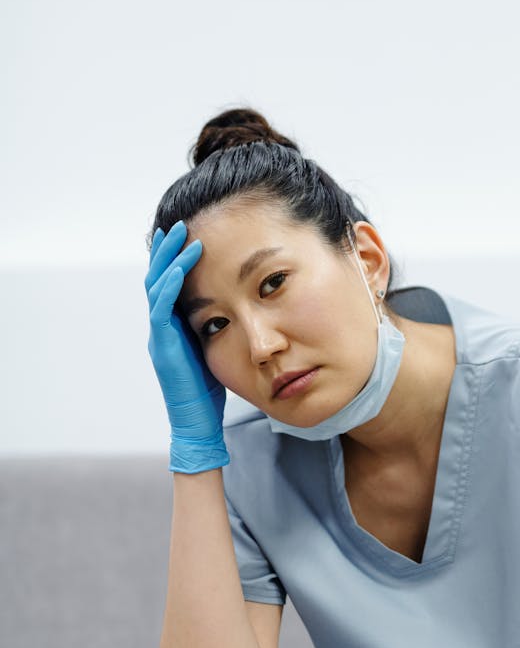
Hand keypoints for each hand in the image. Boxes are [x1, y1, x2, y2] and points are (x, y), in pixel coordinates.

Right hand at [145, 220, 228, 472]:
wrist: (197, 424)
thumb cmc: (208, 393)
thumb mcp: (215, 350)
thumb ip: (216, 329)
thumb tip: (235, 308)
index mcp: (173, 327)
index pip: (170, 284)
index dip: (174, 259)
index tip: (185, 234)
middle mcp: (162, 328)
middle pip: (158, 278)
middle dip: (167, 250)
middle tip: (177, 223)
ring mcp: (159, 337)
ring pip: (156, 287)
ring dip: (167, 259)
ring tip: (178, 235)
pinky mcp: (164, 348)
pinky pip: (161, 310)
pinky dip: (168, 287)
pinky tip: (178, 269)